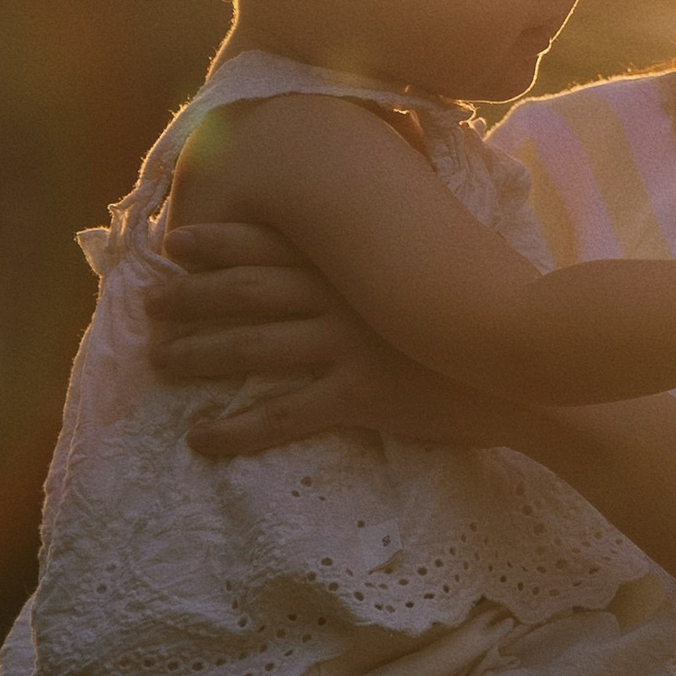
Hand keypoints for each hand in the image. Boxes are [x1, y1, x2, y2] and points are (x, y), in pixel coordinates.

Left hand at [149, 221, 518, 455]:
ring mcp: (348, 345)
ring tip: (159, 364)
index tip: (173, 243)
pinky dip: (235, 429)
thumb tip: (366, 237)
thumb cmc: (482, 314)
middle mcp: (343, 297)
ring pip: (253, 349)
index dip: (217, 241)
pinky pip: (282, 416)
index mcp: (356, 263)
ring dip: (199, 356)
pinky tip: (200, 438)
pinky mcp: (359, 396)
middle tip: (149, 306)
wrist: (527, 367)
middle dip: (191, 298)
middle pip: (247, 293)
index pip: (272, 243)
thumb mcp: (434, 266)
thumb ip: (391, 252)